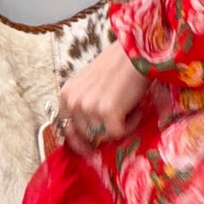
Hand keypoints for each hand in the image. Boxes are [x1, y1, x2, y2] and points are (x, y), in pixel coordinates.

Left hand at [54, 41, 149, 156]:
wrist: (137, 53)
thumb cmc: (119, 65)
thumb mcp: (91, 84)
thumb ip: (85, 104)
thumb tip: (89, 132)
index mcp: (67, 94)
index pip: (66, 127)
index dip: (78, 141)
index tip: (88, 150)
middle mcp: (73, 101)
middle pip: (86, 134)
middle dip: (104, 130)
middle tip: (121, 119)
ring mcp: (88, 107)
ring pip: (104, 135)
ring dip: (120, 125)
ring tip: (130, 105)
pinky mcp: (107, 112)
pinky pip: (119, 132)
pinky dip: (131, 123)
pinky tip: (137, 107)